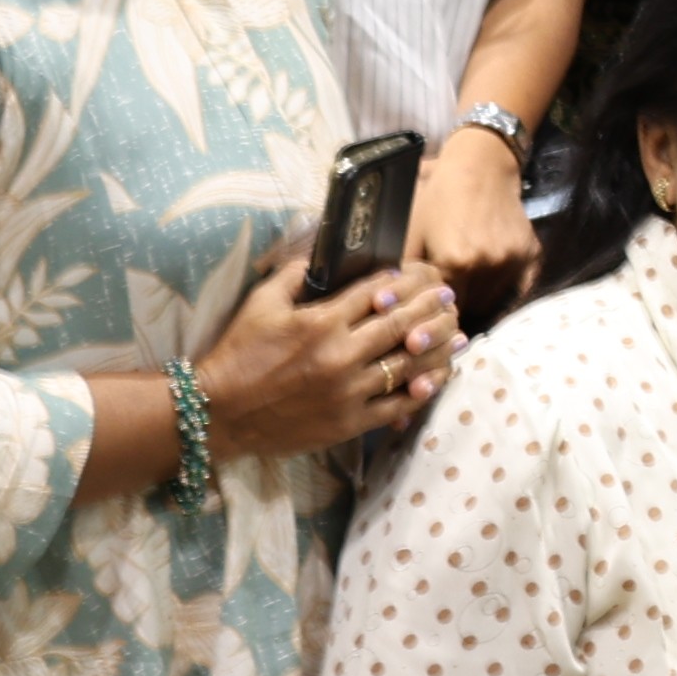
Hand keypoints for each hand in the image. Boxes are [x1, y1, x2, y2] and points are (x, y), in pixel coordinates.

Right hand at [184, 239, 453, 463]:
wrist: (219, 412)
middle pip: (400, 325)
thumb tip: (315, 254)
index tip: (416, 277)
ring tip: (458, 336)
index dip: (400, 283)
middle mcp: (340, 355)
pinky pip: (395, 405)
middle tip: (448, 297)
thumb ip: (290, 275)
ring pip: (406, 364)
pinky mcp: (348, 421)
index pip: (374, 294)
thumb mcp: (259, 305)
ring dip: (436, 348)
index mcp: (321, 322)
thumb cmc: (237, 356)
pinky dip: (419, 392)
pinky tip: (435, 380)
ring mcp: (347, 391)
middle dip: (429, 308)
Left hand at [410, 126, 537, 298]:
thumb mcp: (410, 229)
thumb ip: (402, 272)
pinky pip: (517, 286)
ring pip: (494, 300)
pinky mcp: (531, 254)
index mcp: (454, 263)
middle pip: (470, 307)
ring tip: (467, 286)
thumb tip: (391, 305)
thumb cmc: (439, 196)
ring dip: (480, 298)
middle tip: (446, 298)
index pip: (442, 307)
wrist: (481, 165)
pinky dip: (504, 287)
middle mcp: (487, 266)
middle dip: (456, 306)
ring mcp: (513, 261)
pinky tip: (490, 278)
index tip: (429, 308)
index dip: (434, 309)